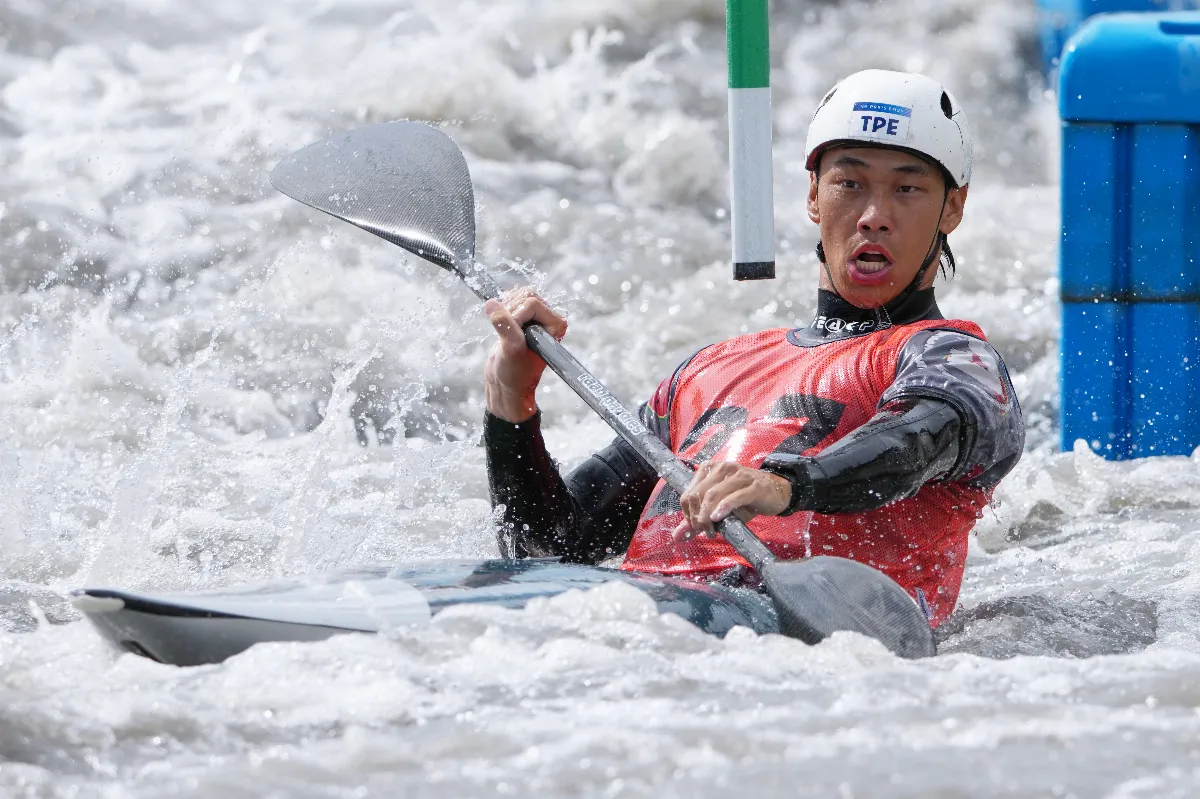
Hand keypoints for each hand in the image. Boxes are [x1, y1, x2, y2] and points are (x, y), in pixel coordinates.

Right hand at [484, 287, 567, 422]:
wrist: (505, 384)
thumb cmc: (514, 373)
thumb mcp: (510, 350)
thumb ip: (505, 326)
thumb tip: (491, 304)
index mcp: (556, 325)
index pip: (532, 303)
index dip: (517, 316)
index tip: (513, 336)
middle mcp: (549, 319)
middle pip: (525, 295)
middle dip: (511, 312)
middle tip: (507, 335)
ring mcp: (536, 317)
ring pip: (517, 295)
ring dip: (505, 311)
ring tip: (505, 334)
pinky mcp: (523, 317)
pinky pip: (511, 300)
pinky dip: (501, 309)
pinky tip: (501, 326)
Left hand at [672, 461, 792, 541]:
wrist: (776, 492)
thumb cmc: (745, 500)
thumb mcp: (718, 509)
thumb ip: (697, 520)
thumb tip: (676, 537)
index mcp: (709, 469)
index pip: (688, 494)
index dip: (688, 515)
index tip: (696, 528)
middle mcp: (722, 468)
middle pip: (698, 495)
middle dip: (697, 518)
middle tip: (705, 532)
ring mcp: (738, 475)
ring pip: (713, 495)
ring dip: (708, 517)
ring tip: (712, 532)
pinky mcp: (754, 486)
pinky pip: (734, 497)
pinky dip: (723, 508)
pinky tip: (718, 518)